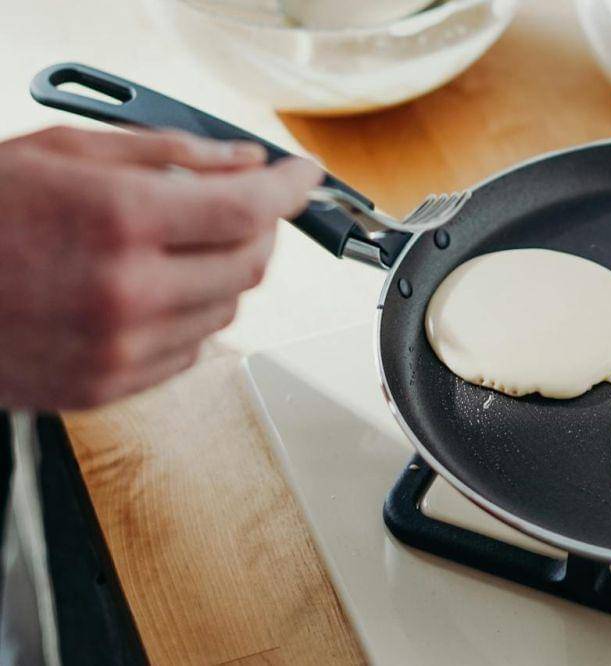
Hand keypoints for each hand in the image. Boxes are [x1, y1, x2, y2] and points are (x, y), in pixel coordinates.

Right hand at [0, 125, 321, 409]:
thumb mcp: (63, 152)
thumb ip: (168, 155)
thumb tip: (242, 161)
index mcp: (119, 221)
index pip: (249, 209)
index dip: (289, 188)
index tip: (302, 177)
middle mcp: (128, 293)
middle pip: (251, 265)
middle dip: (260, 229)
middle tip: (241, 205)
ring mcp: (120, 349)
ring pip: (228, 310)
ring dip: (224, 272)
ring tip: (177, 246)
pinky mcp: (107, 387)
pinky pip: (193, 350)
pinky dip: (193, 315)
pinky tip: (153, 290)